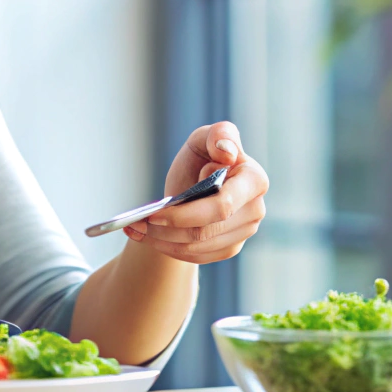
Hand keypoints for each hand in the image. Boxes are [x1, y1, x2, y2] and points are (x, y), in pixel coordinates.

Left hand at [123, 121, 266, 263]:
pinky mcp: (230, 247)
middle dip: (167, 229)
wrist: (196, 181)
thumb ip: (218, 134)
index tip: (154, 214)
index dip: (186, 214)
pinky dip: (169, 249)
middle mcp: (255, 208)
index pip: (222, 206)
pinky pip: (197, 256)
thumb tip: (226, 152)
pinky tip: (150, 238)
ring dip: (162, 241)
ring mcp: (245, 231)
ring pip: (198, 246)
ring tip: (136, 229)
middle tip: (137, 224)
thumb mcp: (204, 138)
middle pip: (206, 231)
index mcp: (254, 179)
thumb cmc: (202, 156)